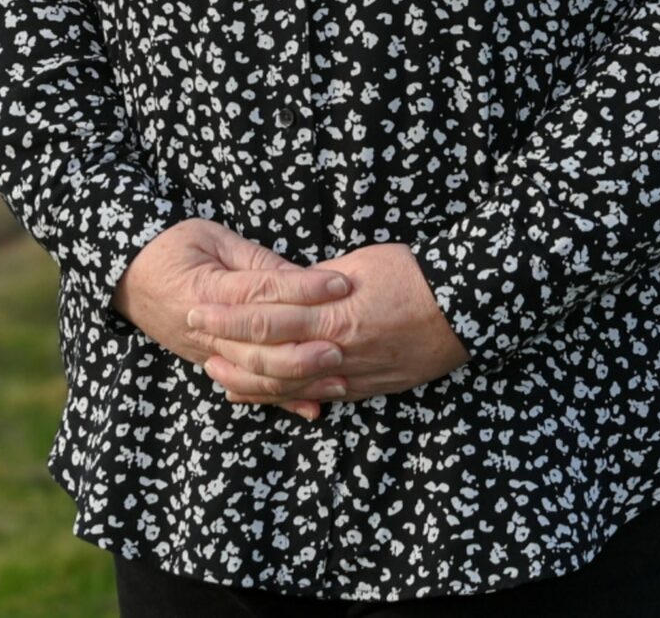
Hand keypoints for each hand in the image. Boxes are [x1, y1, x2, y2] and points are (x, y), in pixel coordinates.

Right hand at [113, 219, 355, 419]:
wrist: (127, 276)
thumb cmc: (172, 247)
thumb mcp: (212, 238)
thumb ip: (255, 260)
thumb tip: (301, 275)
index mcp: (207, 290)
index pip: (263, 292)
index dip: (305, 288)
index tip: (342, 283)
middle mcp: (206, 329)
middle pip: (261, 347)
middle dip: (305, 348)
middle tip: (343, 343)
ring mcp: (207, 353)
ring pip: (258, 376)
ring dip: (301, 381)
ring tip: (340, 377)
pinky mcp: (210, 365)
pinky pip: (250, 389)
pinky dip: (282, 402)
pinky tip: (314, 408)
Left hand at [187, 241, 469, 406]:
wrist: (466, 309)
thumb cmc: (415, 275)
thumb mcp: (362, 263)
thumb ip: (320, 280)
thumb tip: (291, 285)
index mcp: (333, 312)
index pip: (267, 314)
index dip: (229, 314)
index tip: (197, 306)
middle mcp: (337, 349)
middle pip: (268, 353)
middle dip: (227, 345)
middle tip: (193, 335)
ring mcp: (350, 374)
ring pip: (287, 384)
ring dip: (247, 378)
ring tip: (215, 370)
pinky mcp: (364, 388)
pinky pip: (315, 397)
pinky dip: (282, 397)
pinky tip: (257, 393)